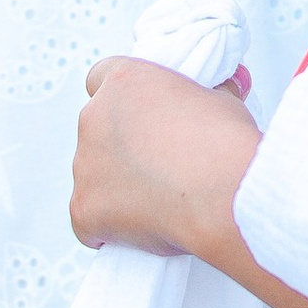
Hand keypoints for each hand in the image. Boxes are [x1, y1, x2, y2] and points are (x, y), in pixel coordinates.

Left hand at [70, 52, 260, 263]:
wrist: (223, 192)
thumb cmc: (224, 142)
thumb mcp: (219, 99)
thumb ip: (199, 99)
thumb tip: (217, 95)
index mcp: (122, 82)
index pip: (101, 79)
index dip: (120, 102)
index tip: (137, 117)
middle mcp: (93, 120)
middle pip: (95, 132)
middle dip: (117, 147)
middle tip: (153, 163)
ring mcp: (84, 167)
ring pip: (90, 177)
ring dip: (113, 186)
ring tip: (154, 199)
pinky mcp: (82, 210)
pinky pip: (86, 221)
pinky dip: (106, 226)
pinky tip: (135, 229)